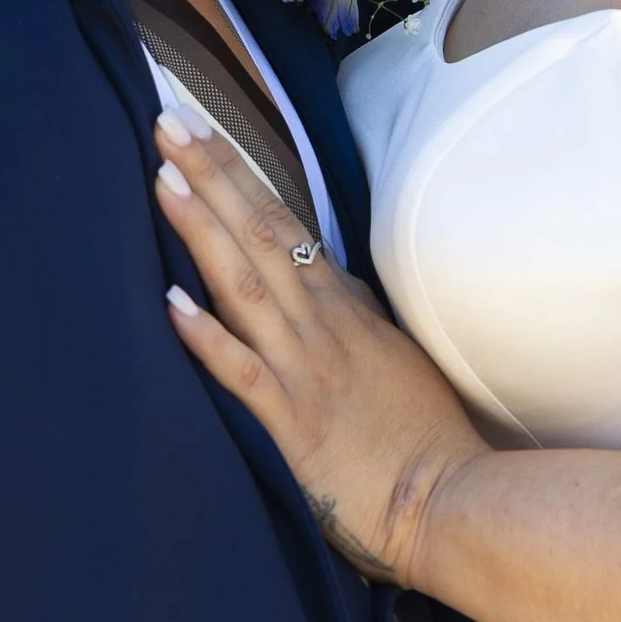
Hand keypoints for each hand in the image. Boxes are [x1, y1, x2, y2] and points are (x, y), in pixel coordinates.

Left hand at [156, 112, 487, 583]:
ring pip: (246, 284)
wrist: (456, 500)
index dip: (241, 177)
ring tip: (164, 177)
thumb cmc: (429, 443)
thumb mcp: (399, 362)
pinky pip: (243, 370)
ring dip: (203, 228)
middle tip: (168, 121)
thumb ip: (363, 323)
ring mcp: (308, 369)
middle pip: (261, 234)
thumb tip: (339, 289)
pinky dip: (206, 335)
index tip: (204, 133)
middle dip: (212, 175)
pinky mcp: (295, 421)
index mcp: (348, 312)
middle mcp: (324, 327)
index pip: (286, 227)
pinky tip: (169, 300)